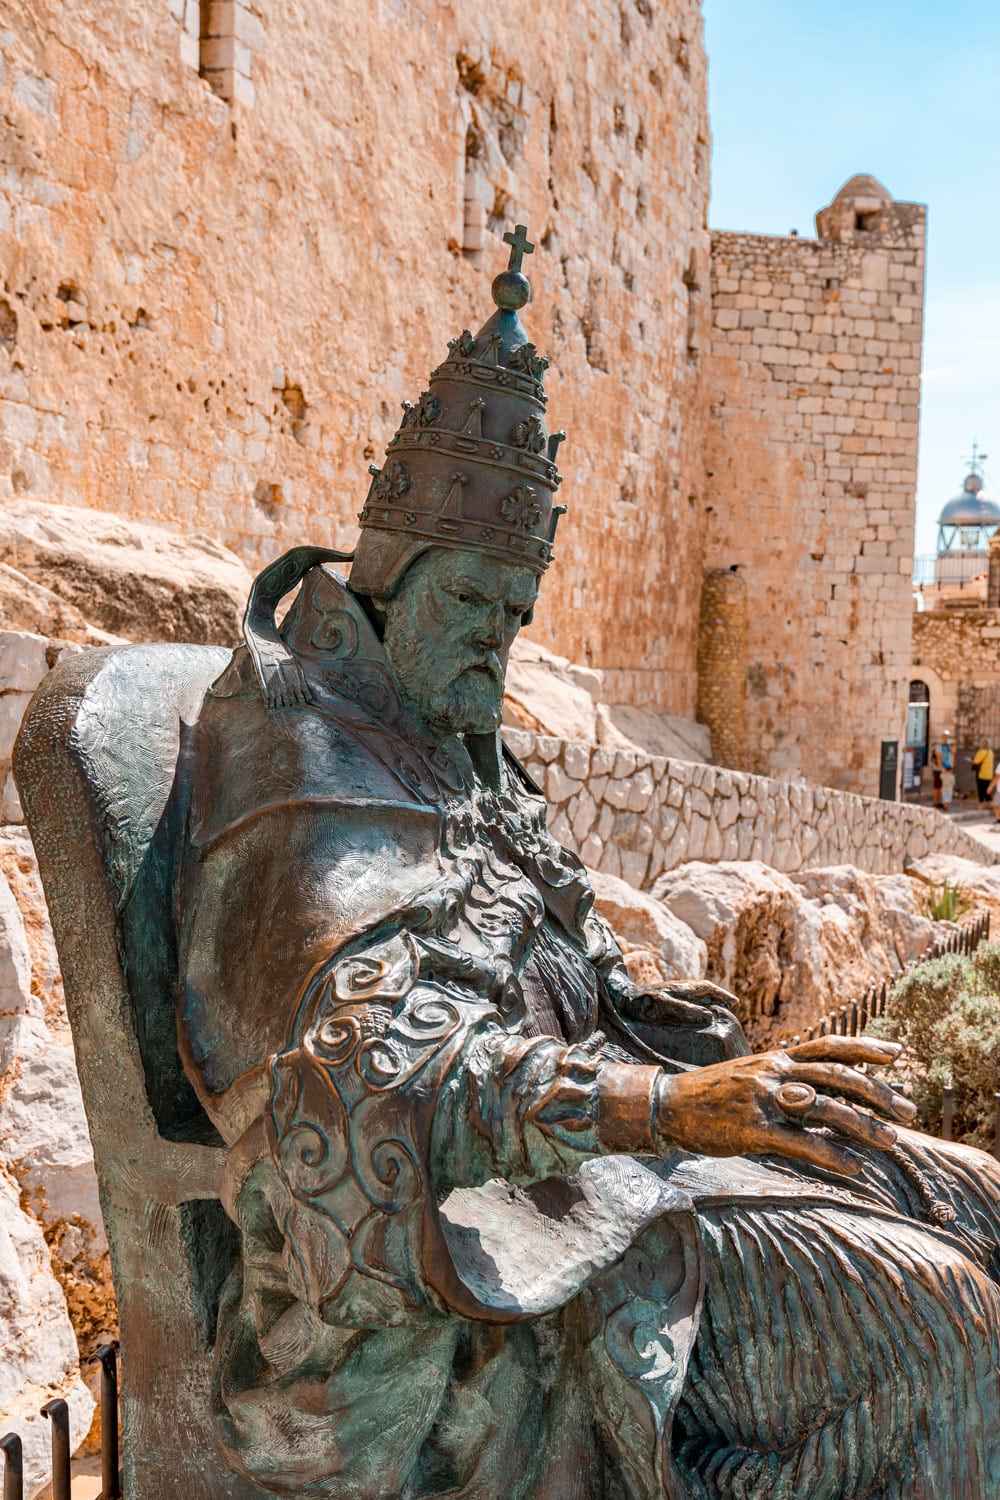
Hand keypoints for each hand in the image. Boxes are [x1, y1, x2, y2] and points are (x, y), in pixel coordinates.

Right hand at [654, 1036, 916, 1176]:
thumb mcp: (751, 1075)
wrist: (668, 1104)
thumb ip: (786, 1079)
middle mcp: (774, 1073)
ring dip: (863, 1125)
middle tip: (907, 1111)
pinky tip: (854, 1169)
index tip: (898, 1054)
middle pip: (838, 1076)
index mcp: (776, 1058)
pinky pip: (800, 1144)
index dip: (866, 1047)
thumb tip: (825, 1092)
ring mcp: (764, 1100)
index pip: (829, 1045)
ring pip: (825, 1108)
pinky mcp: (753, 1130)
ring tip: (890, 1142)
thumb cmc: (713, 1094)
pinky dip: (831, 1156)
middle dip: (878, 1093)